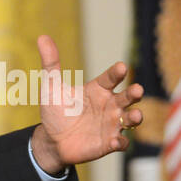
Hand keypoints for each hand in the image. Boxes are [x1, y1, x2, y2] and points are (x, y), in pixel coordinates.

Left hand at [29, 34, 143, 173]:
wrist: (52, 140)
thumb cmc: (56, 111)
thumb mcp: (51, 87)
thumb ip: (50, 64)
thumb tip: (42, 37)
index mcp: (98, 90)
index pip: (111, 78)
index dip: (117, 72)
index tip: (121, 67)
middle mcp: (109, 105)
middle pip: (127, 97)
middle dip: (134, 93)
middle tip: (137, 89)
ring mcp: (111, 125)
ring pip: (131, 119)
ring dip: (135, 117)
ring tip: (134, 116)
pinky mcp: (109, 143)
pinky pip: (121, 143)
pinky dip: (121, 142)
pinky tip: (115, 142)